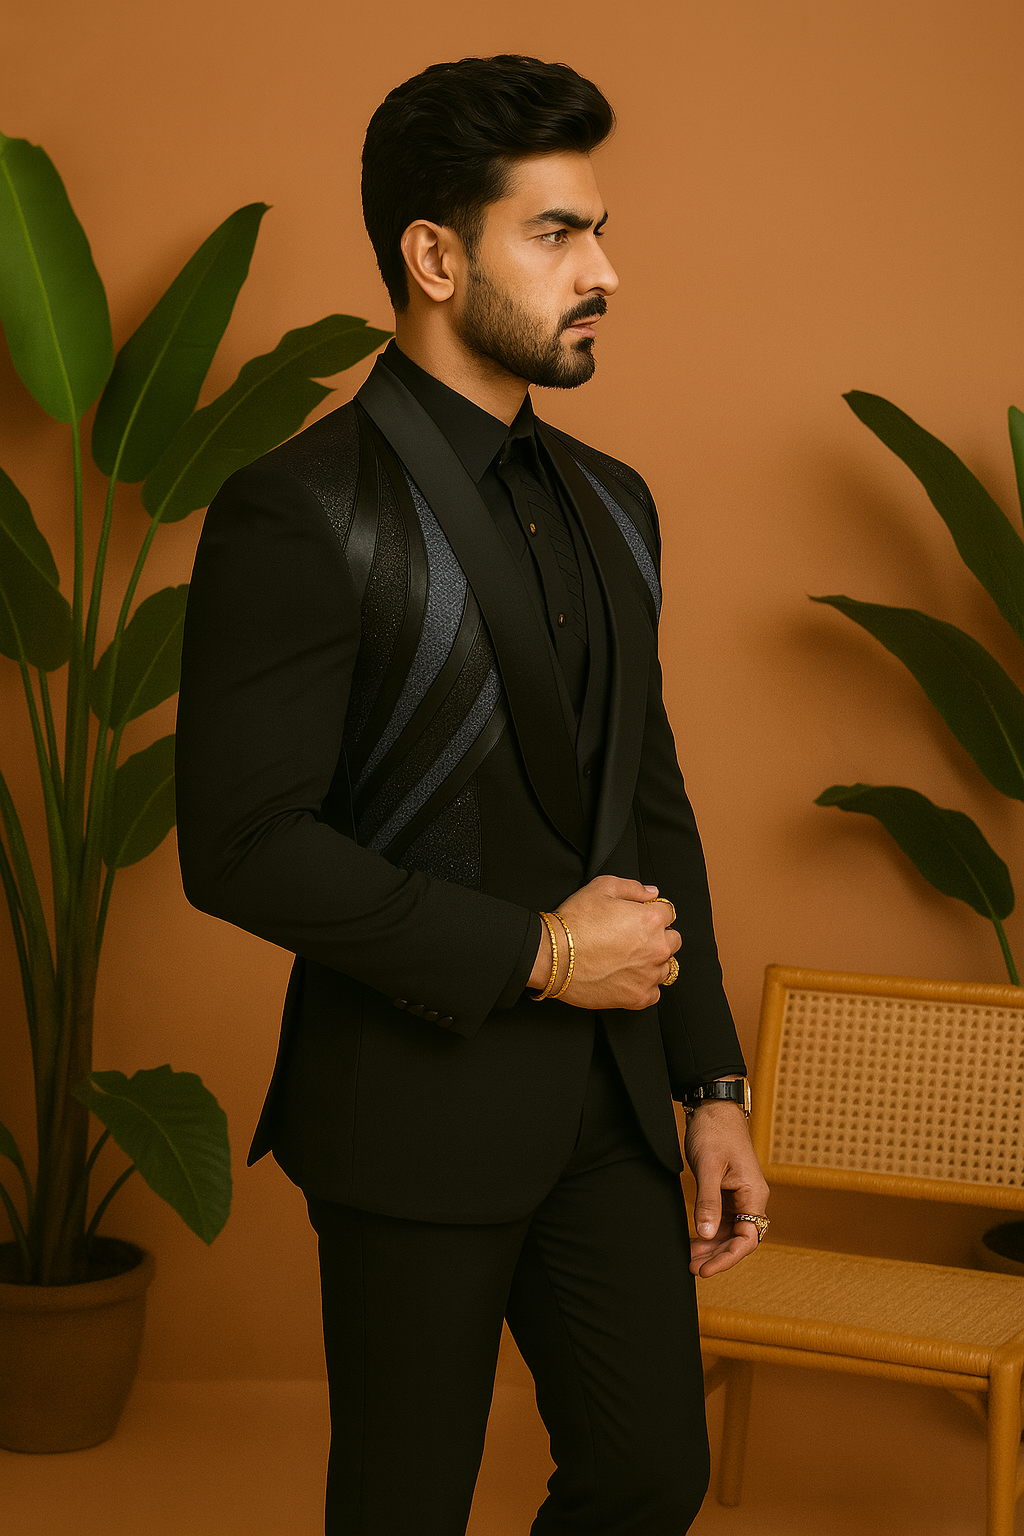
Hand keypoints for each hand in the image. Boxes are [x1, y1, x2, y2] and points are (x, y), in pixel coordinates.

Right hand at [527, 877, 679, 1010]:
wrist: (553, 956)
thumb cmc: (574, 922)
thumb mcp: (601, 888)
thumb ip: (633, 887)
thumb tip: (652, 893)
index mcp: (651, 921)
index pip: (668, 913)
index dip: (652, 912)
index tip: (639, 918)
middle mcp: (656, 949)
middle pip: (673, 941)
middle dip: (658, 937)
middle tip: (633, 938)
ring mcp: (649, 975)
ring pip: (666, 967)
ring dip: (653, 962)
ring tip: (628, 959)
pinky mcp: (638, 997)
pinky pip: (655, 992)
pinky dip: (644, 985)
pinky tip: (627, 977)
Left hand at [684, 1101, 769, 1277]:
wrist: (713, 1107)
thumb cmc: (715, 1132)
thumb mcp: (709, 1167)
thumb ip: (708, 1202)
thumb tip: (706, 1234)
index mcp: (754, 1194)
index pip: (747, 1238)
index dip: (727, 1258)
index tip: (706, 1270)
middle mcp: (751, 1198)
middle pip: (739, 1239)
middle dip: (717, 1257)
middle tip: (692, 1269)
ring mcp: (739, 1196)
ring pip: (730, 1232)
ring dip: (712, 1248)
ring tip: (690, 1260)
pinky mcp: (727, 1192)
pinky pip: (721, 1221)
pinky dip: (709, 1233)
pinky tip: (694, 1241)